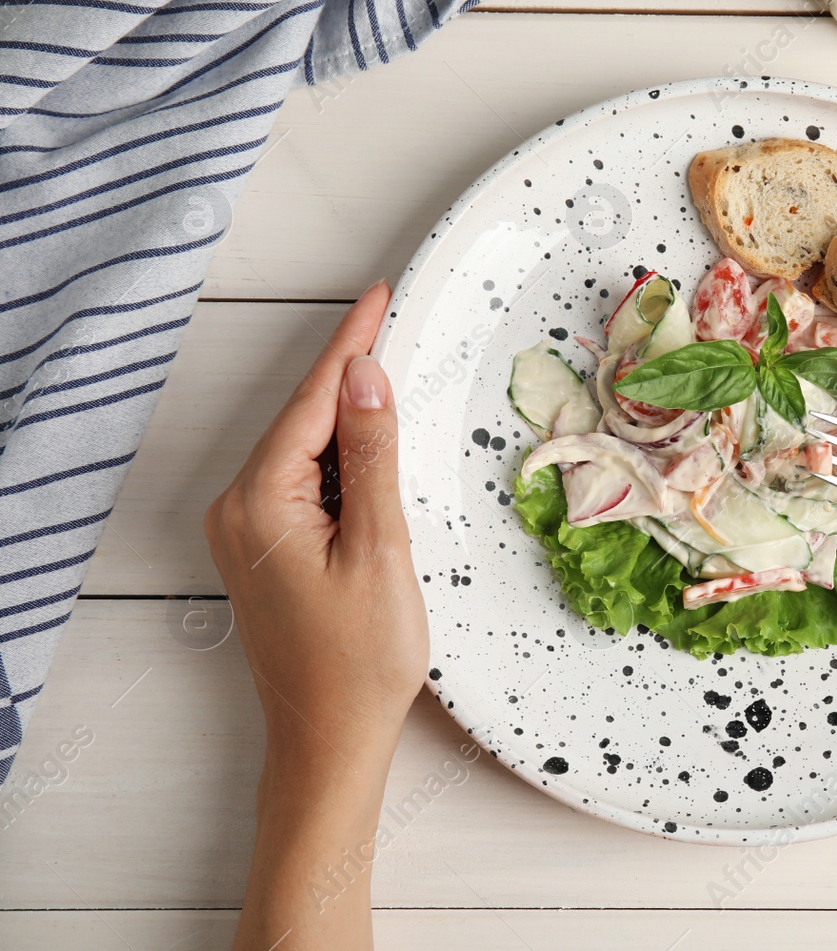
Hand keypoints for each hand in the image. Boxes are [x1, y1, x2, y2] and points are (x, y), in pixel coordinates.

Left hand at [205, 279, 424, 950]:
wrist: (329, 741)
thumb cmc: (359, 660)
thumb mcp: (381, 548)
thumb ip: (372, 456)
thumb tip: (365, 376)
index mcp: (260, 502)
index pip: (313, 401)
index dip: (350, 343)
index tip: (379, 294)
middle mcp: (238, 508)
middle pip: (304, 419)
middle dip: (351, 374)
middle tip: (397, 320)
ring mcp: (247, 531)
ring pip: (306, 451)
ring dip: (352, 422)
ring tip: (398, 380)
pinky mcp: (265, 550)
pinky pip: (305, 484)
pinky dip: (343, 463)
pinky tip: (376, 451)